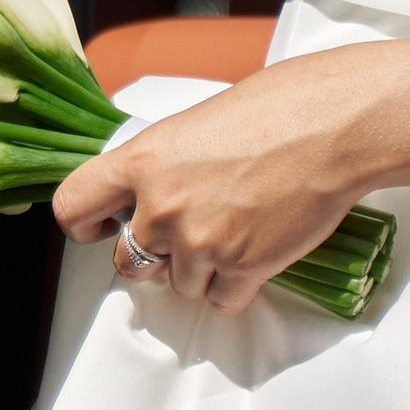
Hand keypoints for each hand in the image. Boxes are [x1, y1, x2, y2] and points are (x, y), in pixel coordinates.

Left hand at [54, 55, 385, 313]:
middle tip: (186, 232)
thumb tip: (153, 190)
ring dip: (201, 269)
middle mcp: (162, 207)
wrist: (335, 127)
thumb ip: (163, 163)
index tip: (100, 228)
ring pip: (180, 285)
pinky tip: (255, 251)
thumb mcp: (196, 123)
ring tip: (236, 229)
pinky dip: (236, 285)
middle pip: (128, 263)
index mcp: (142, 161)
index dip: (84, 224)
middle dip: (153, 256)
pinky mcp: (242, 269)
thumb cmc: (277, 108)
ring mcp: (201, 243)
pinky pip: (221, 300)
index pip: (73, 206)